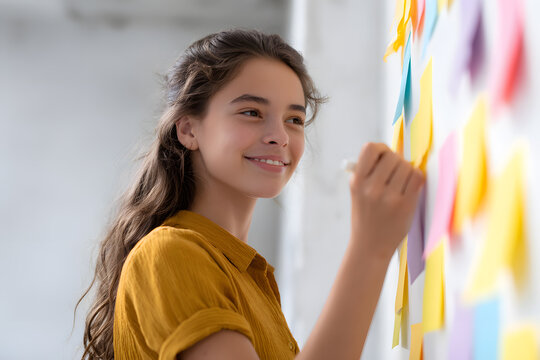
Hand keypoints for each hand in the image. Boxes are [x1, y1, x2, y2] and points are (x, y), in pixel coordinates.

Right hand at [349, 142, 424, 261]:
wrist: (369, 246)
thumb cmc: (366, 216)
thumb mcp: (358, 193)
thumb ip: (369, 172)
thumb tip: (392, 151)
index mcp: (357, 182)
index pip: (370, 148)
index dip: (381, 149)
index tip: (383, 157)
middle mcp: (371, 188)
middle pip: (392, 156)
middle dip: (396, 161)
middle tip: (395, 173)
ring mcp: (389, 197)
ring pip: (407, 166)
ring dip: (407, 171)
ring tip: (401, 183)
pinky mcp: (405, 205)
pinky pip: (417, 177)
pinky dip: (415, 179)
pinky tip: (409, 188)